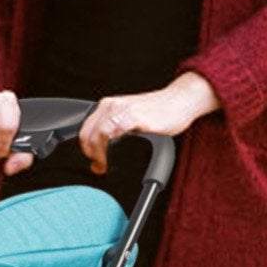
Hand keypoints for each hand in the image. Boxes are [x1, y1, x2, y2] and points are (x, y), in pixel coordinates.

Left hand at [79, 72, 218, 172]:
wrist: (180, 100)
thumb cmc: (160, 111)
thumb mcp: (132, 120)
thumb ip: (118, 132)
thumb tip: (106, 152)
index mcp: (109, 105)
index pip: (86, 128)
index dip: (87, 148)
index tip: (94, 162)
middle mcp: (112, 106)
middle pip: (88, 133)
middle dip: (90, 154)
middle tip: (99, 166)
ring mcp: (121, 110)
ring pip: (96, 134)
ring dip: (97, 154)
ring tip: (104, 165)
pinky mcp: (132, 116)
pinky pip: (108, 132)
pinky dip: (106, 148)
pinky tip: (112, 157)